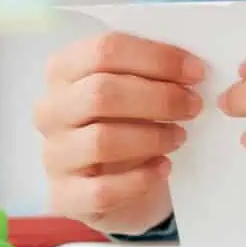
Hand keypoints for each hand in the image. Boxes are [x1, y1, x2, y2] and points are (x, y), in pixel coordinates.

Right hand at [35, 33, 205, 234]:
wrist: (116, 187)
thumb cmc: (127, 126)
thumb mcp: (133, 91)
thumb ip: (151, 73)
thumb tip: (190, 67)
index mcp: (63, 71)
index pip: (104, 51)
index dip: (155, 58)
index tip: (195, 71)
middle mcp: (50, 110)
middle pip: (101, 93)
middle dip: (158, 98)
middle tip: (193, 106)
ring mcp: (54, 155)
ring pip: (101, 141)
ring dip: (151, 137)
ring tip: (179, 136)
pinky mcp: (65, 196)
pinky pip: (103, 190)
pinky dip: (140, 179)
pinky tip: (163, 168)